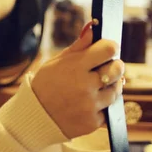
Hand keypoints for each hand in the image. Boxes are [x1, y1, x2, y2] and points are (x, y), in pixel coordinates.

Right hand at [31, 21, 124, 138]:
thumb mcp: (56, 62)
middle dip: (115, 66)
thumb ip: (78, 47)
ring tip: (98, 87)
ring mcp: (90, 106)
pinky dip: (103, 107)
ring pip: (116, 91)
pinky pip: (109, 111)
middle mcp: (85, 86)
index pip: (108, 50)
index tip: (108, 50)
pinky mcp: (92, 123)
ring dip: (111, 87)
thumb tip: (92, 29)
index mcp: (76, 66)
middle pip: (117, 70)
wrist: (34, 116)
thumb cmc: (45, 85)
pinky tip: (91, 104)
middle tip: (108, 68)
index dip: (111, 47)